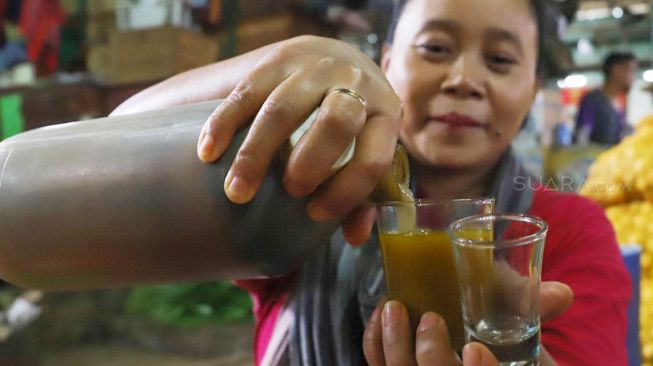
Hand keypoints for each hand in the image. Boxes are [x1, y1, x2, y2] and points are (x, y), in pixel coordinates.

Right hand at [197, 36, 402, 243]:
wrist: (336, 59)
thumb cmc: (352, 121)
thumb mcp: (367, 147)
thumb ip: (363, 191)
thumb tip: (354, 238)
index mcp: (385, 113)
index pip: (373, 158)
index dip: (346, 193)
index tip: (315, 213)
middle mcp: (356, 82)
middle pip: (336, 122)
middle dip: (310, 163)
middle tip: (290, 190)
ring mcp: (315, 66)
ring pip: (282, 108)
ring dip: (255, 154)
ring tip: (237, 192)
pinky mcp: (278, 58)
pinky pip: (247, 92)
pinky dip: (224, 125)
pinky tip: (208, 154)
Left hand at [362, 281, 572, 364]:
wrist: (476, 331)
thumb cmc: (500, 327)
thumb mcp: (521, 318)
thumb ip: (537, 305)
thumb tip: (562, 294)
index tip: (476, 349)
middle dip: (429, 357)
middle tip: (431, 318)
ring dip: (394, 347)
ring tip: (394, 309)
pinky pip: (378, 365)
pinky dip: (374, 343)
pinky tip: (379, 316)